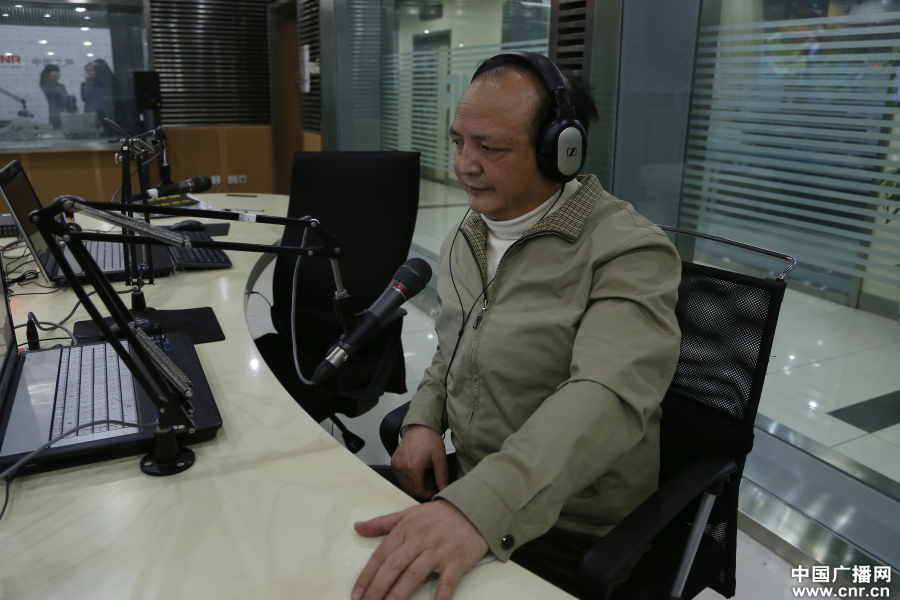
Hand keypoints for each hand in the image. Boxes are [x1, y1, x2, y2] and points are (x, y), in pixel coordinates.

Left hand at [352, 500, 488, 599]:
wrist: (473, 509)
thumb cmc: (438, 515)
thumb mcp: (408, 514)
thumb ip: (382, 522)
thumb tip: (357, 527)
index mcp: (405, 530)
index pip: (381, 555)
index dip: (367, 576)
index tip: (356, 594)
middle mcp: (419, 541)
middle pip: (394, 566)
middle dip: (377, 589)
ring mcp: (438, 552)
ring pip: (414, 575)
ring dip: (398, 596)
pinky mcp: (457, 562)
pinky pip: (447, 583)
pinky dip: (439, 598)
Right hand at [391, 425, 447, 499]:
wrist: (419, 426)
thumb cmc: (429, 439)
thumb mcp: (440, 458)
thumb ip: (441, 476)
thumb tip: (443, 489)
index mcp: (412, 467)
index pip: (416, 490)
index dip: (426, 493)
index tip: (434, 490)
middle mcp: (401, 467)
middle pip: (409, 489)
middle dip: (421, 489)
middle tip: (432, 481)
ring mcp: (396, 464)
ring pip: (404, 483)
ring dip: (415, 484)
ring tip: (426, 475)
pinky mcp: (394, 461)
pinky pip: (400, 476)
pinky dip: (409, 477)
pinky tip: (418, 470)